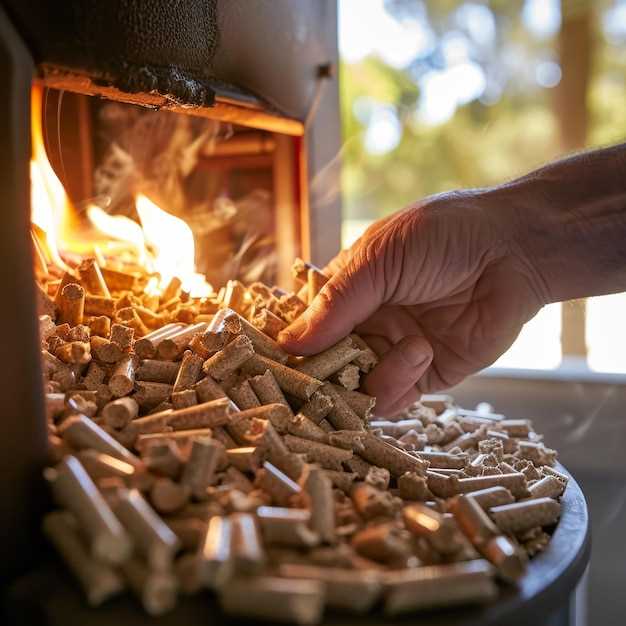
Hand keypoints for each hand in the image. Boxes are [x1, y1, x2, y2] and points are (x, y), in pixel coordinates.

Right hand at [278, 190, 545, 415]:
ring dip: (371, 378)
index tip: (277, 363)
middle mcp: (363, 325)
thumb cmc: (442, 237)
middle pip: (324, 367)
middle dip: (324, 377)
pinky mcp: (422, 375)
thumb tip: (287, 345)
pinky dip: (397, 386)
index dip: (290, 347)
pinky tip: (419, 354)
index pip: (304, 326)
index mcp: (345, 291)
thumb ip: (336, 303)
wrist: (514, 250)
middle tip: (326, 378)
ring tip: (407, 347)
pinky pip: (393, 399)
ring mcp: (391, 351)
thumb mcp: (379, 258)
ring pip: (355, 389)